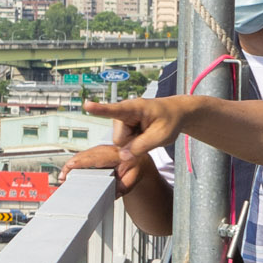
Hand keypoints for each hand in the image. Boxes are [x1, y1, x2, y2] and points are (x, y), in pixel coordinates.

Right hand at [69, 99, 189, 194]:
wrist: (175, 113)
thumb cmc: (170, 120)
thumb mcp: (162, 136)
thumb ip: (141, 147)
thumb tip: (122, 157)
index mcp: (135, 108)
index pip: (115, 110)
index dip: (100, 109)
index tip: (87, 105)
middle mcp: (124, 112)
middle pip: (119, 139)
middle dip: (132, 144)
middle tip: (148, 136)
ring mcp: (122, 120)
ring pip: (120, 143)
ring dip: (133, 143)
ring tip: (147, 133)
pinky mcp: (122, 126)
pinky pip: (123, 143)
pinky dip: (133, 142)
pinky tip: (143, 134)